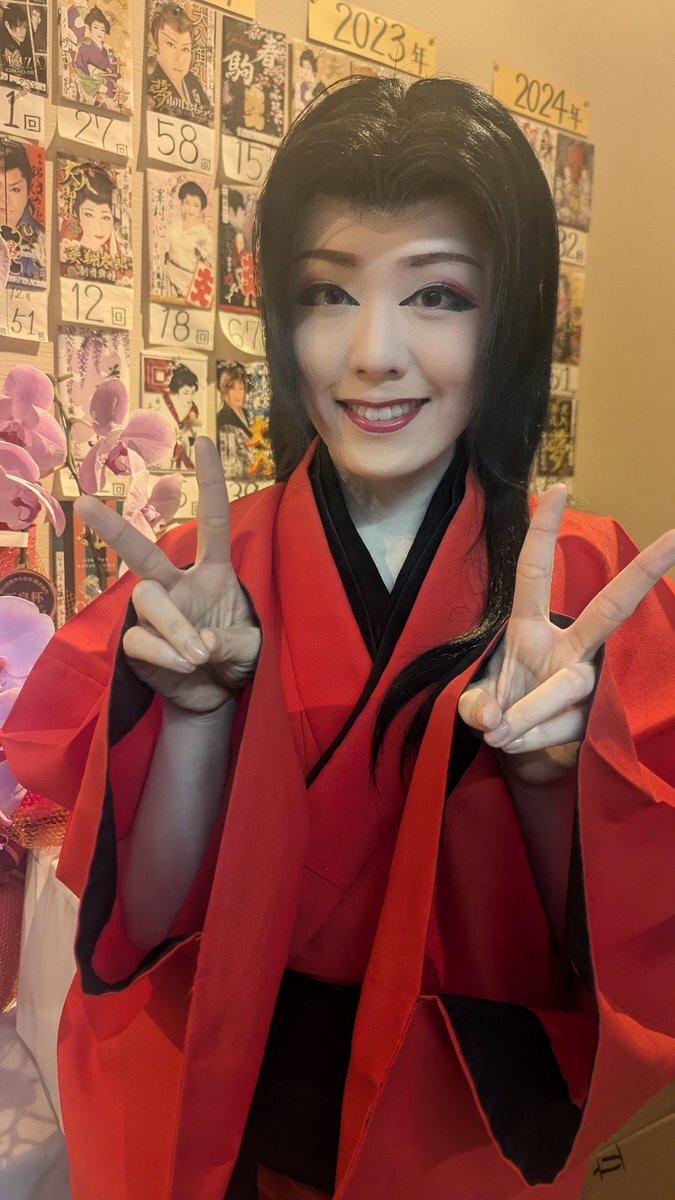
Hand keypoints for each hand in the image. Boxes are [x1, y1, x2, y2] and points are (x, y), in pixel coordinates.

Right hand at [74, 437, 260, 714]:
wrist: (216, 696)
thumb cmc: (236, 659)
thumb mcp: (251, 648)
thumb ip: (232, 641)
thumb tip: (199, 644)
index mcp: (214, 573)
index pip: (213, 522)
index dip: (210, 483)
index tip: (202, 442)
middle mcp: (179, 583)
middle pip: (144, 552)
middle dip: (115, 529)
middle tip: (84, 505)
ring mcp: (156, 612)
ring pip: (147, 601)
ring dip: (174, 627)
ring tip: (197, 656)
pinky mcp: (139, 643)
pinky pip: (142, 640)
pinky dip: (166, 654)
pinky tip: (185, 666)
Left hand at [459, 485, 674, 784]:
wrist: (519, 748)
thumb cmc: (498, 708)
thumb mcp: (473, 705)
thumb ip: (476, 708)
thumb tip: (497, 721)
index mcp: (531, 628)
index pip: (535, 573)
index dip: (544, 533)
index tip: (559, 488)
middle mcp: (569, 647)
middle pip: (612, 607)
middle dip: (645, 570)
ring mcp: (588, 681)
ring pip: (566, 687)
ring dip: (527, 713)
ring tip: (499, 732)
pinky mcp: (596, 716)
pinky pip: (561, 727)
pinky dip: (530, 739)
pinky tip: (514, 743)